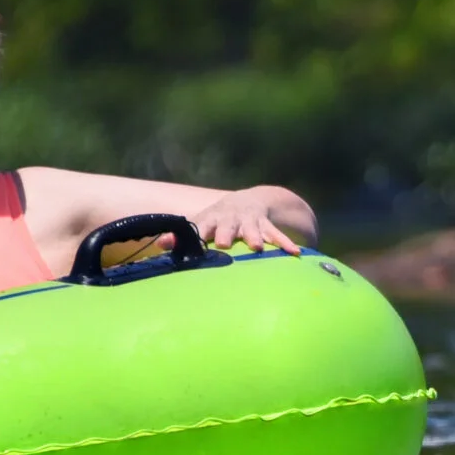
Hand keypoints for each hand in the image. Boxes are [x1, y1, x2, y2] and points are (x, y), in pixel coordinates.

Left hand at [188, 187, 302, 254]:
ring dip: (255, 236)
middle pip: (227, 226)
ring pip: (253, 229)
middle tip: (223, 243)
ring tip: (257, 247)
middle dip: (226, 232)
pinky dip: (285, 244)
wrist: (248, 202)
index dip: (196, 234)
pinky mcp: (266, 226)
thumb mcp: (201, 223)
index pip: (201, 226)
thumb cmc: (218, 220)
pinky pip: (277, 235)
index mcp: (212, 219)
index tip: (193, 242)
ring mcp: (250, 222)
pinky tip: (295, 253)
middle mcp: (231, 219)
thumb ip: (181, 236)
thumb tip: (159, 245)